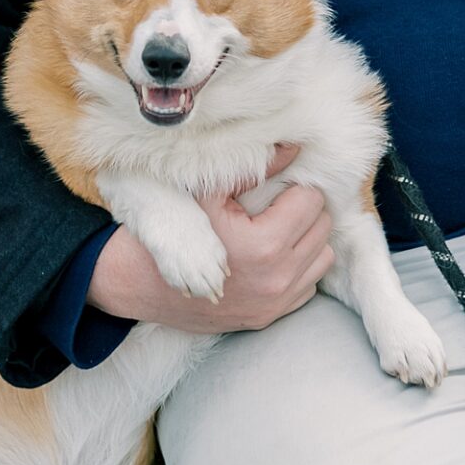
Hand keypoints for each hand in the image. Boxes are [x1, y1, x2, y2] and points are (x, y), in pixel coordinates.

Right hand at [88, 145, 333, 331]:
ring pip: (323, 256)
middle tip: (277, 204)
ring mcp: (276, 302)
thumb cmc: (173, 229)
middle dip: (303, 211)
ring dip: (306, 239)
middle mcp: (277, 279)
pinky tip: (272, 257)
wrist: (141, 283)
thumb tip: (292, 148)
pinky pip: (309, 284)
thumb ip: (252, 168)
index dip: (293, 187)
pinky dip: (298, 267)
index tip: (275, 187)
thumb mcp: (207, 193)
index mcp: (263, 245)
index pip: (311, 201)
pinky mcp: (271, 316)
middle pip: (322, 227)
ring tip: (278, 228)